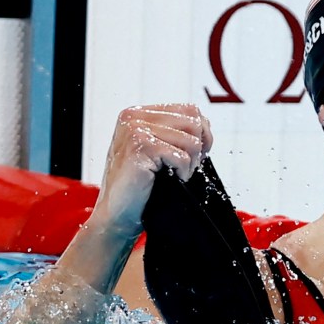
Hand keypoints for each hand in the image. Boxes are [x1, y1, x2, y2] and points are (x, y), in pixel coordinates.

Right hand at [92, 104, 213, 239]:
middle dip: (197, 150)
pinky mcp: (140, 146)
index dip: (201, 134)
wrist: (118, 213)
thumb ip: (178, 131)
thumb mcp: (159, 150)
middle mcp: (134, 117)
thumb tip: (205, 124)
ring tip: (172, 175)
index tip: (193, 155)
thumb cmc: (140, 185)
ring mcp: (135, 130)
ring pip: (192, 140)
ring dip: (189, 164)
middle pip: (194, 122)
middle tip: (181, 169)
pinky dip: (182, 172)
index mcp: (139, 113)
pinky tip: (167, 180)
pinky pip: (182, 156)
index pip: (190, 110)